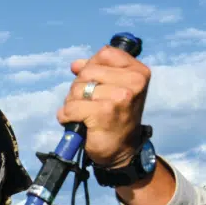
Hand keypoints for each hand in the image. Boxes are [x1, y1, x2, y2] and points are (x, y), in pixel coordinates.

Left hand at [57, 45, 151, 167]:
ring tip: (84, 114)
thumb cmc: (116, 118)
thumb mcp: (112, 89)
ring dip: (72, 103)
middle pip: (87, 72)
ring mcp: (120, 97)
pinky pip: (71, 107)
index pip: (104, 53)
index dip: (91, 67)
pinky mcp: (104, 112)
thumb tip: (76, 64)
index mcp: (138, 71)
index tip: (95, 84)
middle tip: (87, 104)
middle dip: (79, 88)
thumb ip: (96, 72)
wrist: (121, 150)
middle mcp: (133, 82)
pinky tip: (76, 122)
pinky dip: (67, 116)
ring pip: (77, 89)